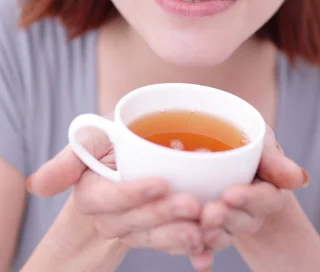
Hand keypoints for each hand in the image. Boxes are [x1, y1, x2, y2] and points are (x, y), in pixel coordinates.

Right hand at [28, 126, 211, 263]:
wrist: (136, 150)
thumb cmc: (112, 141)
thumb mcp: (92, 138)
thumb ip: (69, 158)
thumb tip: (37, 185)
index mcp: (92, 194)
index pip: (110, 198)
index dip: (134, 194)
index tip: (161, 182)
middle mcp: (112, 218)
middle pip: (137, 222)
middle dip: (164, 216)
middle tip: (193, 205)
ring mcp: (137, 228)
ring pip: (157, 238)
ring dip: (181, 237)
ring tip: (206, 230)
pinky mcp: (160, 233)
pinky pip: (174, 246)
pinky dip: (193, 251)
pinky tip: (209, 252)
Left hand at [189, 127, 307, 269]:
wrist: (219, 150)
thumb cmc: (243, 140)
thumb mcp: (259, 141)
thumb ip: (273, 157)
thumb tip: (299, 179)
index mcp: (269, 189)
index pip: (265, 196)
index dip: (249, 198)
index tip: (230, 195)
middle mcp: (251, 211)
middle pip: (244, 220)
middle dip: (228, 218)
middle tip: (210, 213)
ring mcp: (230, 222)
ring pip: (224, 234)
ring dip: (214, 236)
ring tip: (201, 231)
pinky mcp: (208, 229)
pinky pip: (205, 245)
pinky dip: (202, 254)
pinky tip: (197, 260)